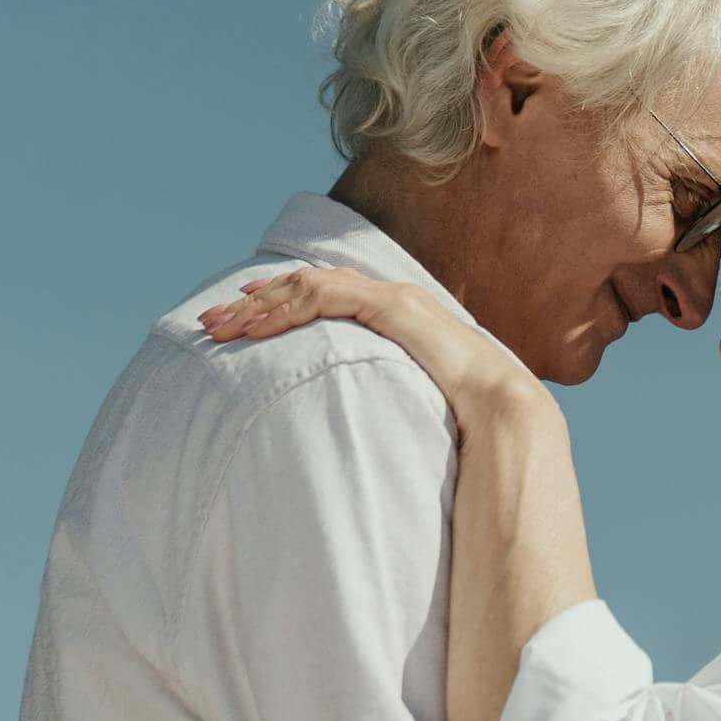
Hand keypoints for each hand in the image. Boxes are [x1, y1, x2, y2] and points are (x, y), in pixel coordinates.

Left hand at [201, 266, 544, 431]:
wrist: (508, 418)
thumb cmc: (467, 425)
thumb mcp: (410, 406)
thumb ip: (385, 403)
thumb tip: (361, 434)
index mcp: (399, 320)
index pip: (329, 295)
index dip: (280, 301)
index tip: (242, 317)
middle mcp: (394, 300)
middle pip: (309, 286)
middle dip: (256, 301)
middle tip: (212, 321)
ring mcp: (395, 300)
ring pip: (309, 285)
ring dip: (259, 304)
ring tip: (220, 325)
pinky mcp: (394, 307)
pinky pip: (326, 296)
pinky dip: (286, 307)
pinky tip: (256, 326)